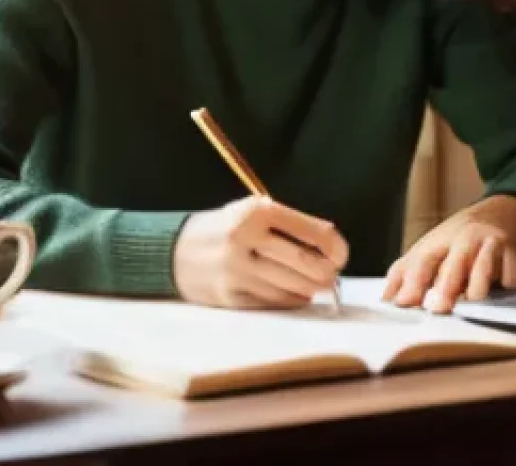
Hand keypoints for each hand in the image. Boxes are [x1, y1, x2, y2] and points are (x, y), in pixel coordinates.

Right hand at [172, 195, 348, 308]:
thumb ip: (288, 225)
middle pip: (305, 262)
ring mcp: (237, 270)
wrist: (174, 250)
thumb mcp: (251, 212)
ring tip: (314, 284)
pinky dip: (290, 300)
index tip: (341, 254)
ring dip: (310, 288)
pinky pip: (273, 303)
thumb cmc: (224, 228)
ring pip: (292, 287)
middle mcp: (246, 238)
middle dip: (327, 273)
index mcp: (257, 211)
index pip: (312, 232)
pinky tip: (293, 294)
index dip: (335, 247)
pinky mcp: (231, 296)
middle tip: (332, 275)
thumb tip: (331, 246)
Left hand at [381, 195, 515, 313]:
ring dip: (477, 285)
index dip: (412, 281)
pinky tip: (503, 285)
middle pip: (453, 262)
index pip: (422, 259)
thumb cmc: (464, 238)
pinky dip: (507, 282)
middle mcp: (463, 239)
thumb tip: (386, 298)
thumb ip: (409, 272)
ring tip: (472, 298)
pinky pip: (511, 273)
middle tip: (438, 309)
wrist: (507, 214)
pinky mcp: (515, 253)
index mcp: (439, 240)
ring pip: (483, 266)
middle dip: (445, 286)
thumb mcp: (435, 248)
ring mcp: (490, 245)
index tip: (403, 303)